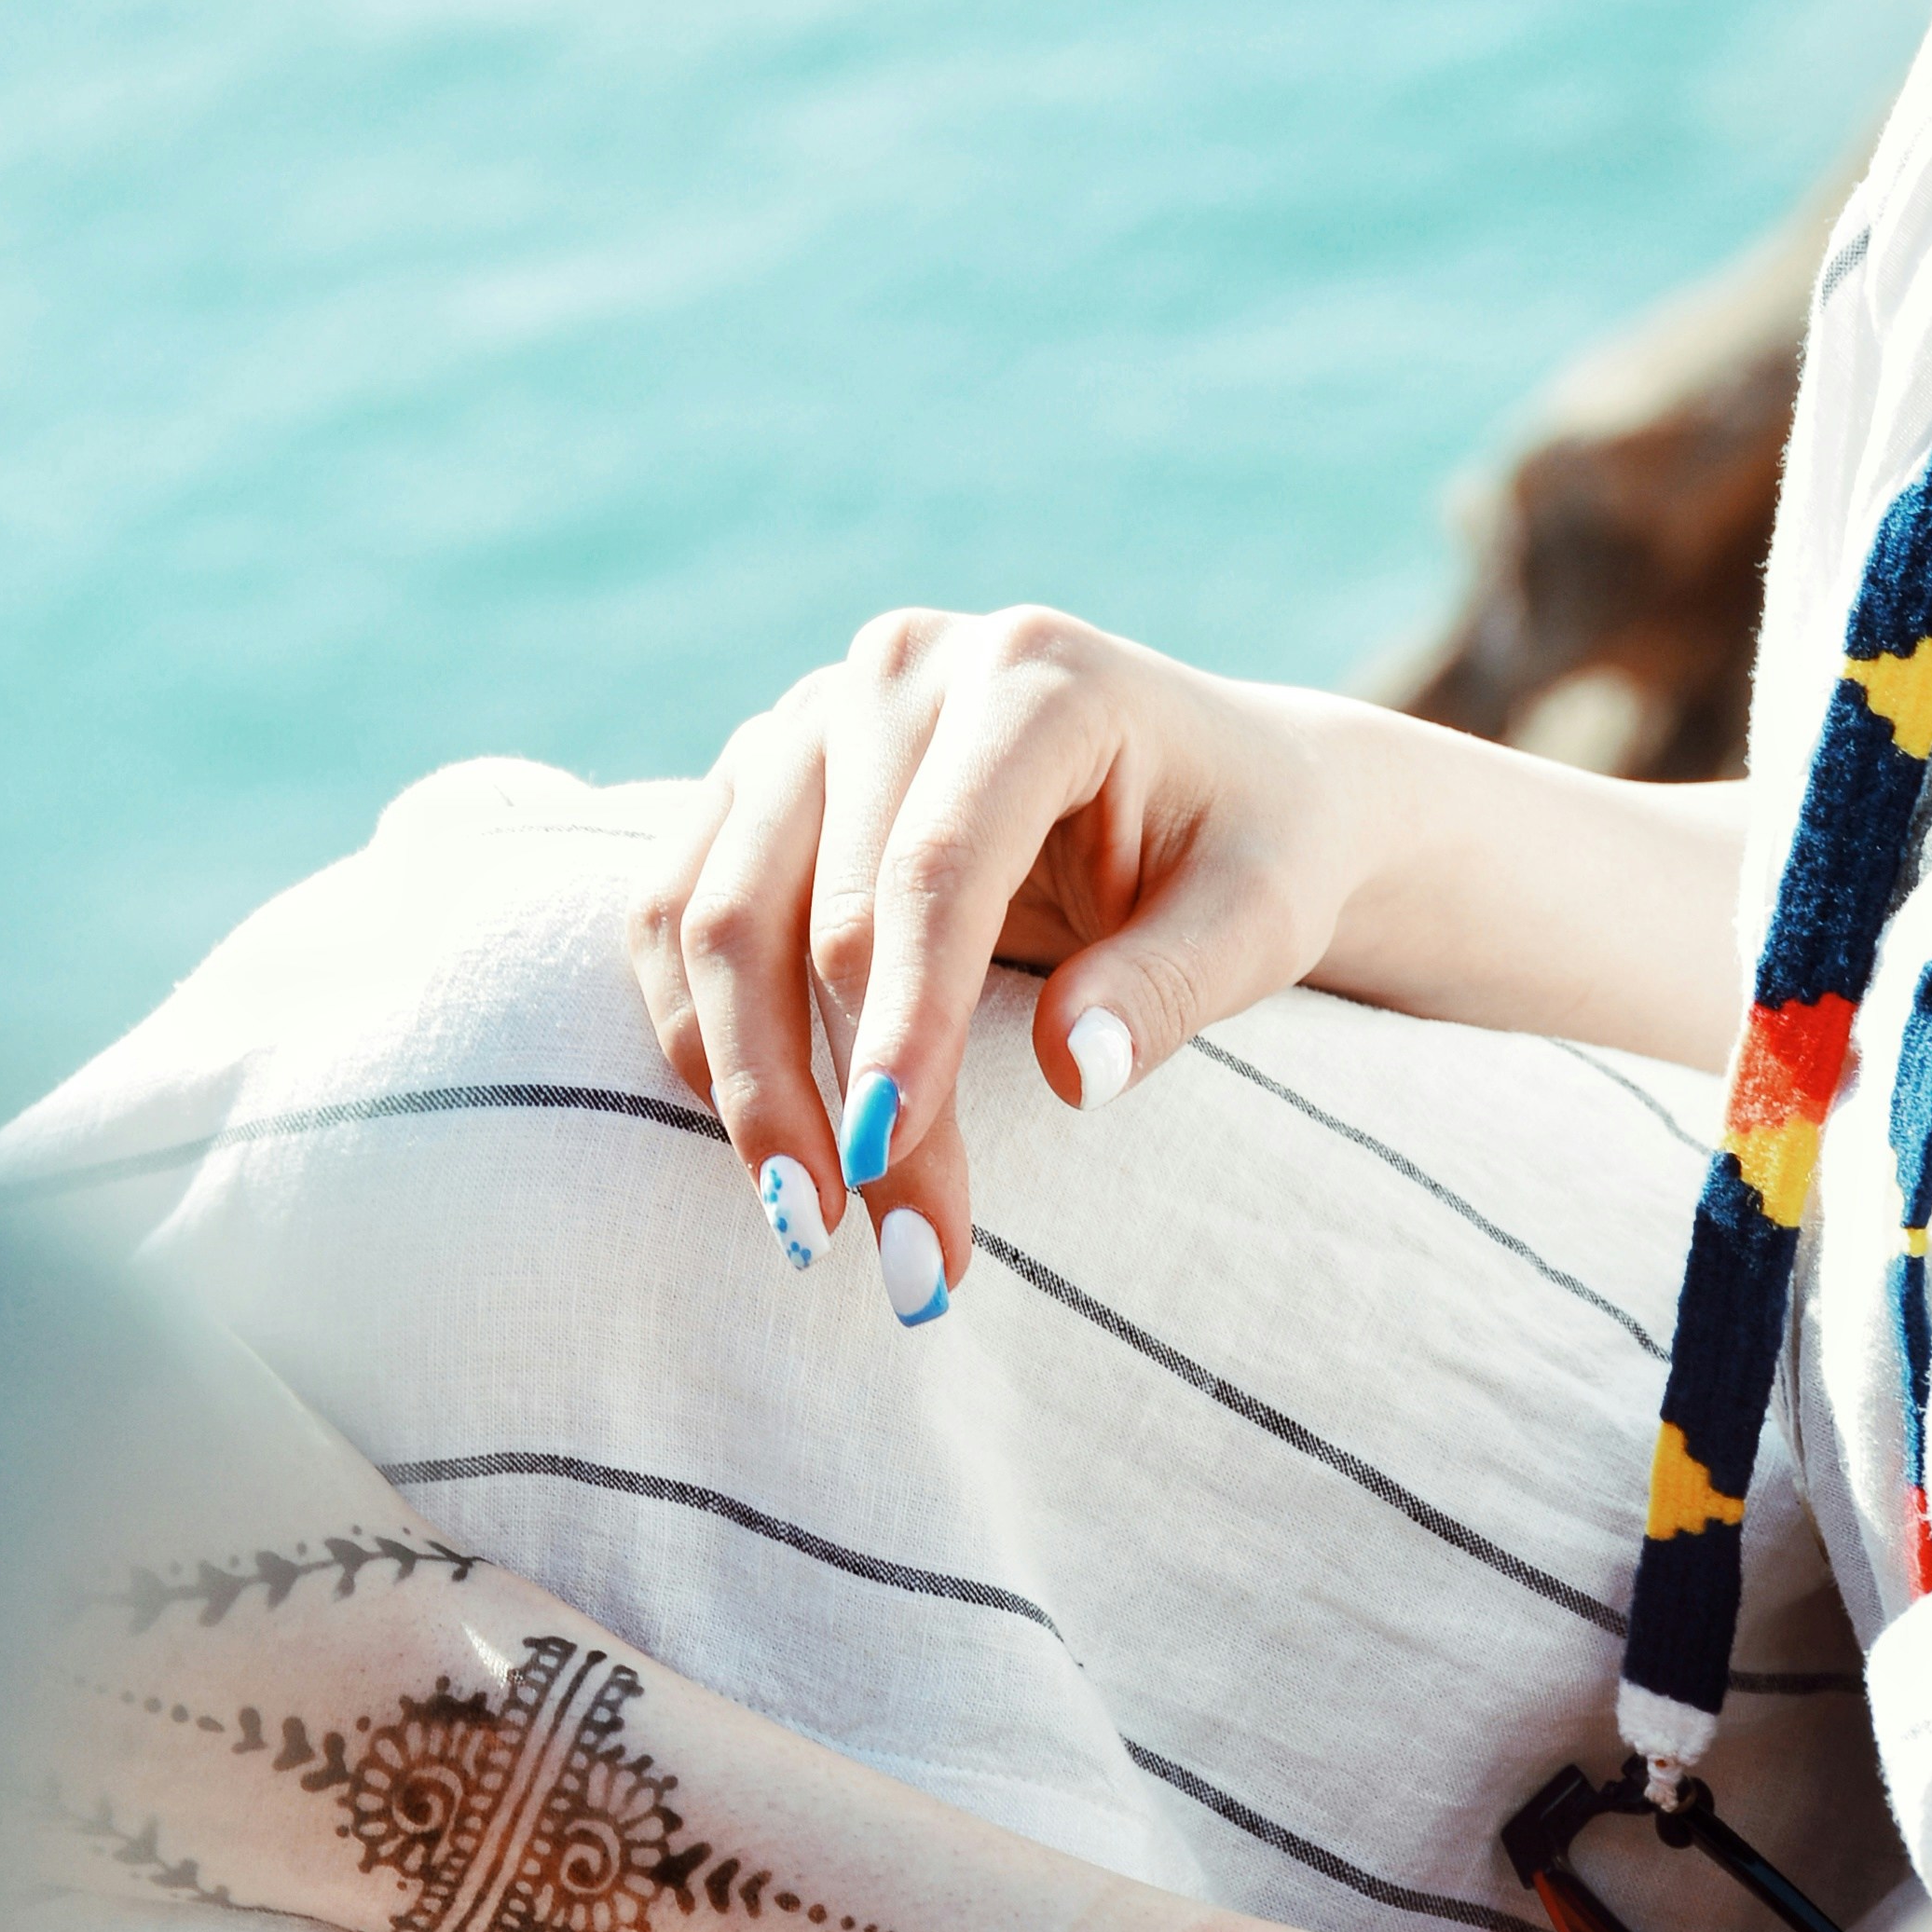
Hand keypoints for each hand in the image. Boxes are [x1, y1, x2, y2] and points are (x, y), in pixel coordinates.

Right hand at [625, 606, 1397, 1305]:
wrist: (1218, 781)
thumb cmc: (1247, 850)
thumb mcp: (1259, 918)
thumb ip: (1171, 985)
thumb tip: (1074, 1076)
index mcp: (1033, 676)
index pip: (935, 865)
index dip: (907, 1022)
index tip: (892, 1160)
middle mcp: (899, 671)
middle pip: (811, 906)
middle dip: (838, 1098)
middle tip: (900, 1260)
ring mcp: (810, 715)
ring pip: (712, 913)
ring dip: (745, 1087)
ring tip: (806, 1228)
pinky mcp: (756, 776)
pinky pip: (672, 910)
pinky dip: (698, 1036)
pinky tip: (762, 1141)